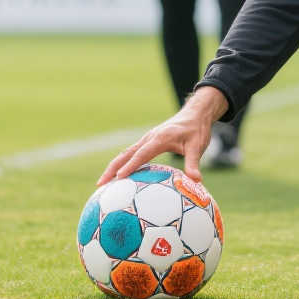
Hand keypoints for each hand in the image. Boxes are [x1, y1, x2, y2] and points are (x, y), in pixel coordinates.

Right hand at [97, 86, 228, 184]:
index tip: (118, 177)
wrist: (195, 114)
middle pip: (125, 154)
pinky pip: (132, 154)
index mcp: (160, 138)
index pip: (141, 154)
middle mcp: (149, 138)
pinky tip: (119, 177)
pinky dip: (122, 164)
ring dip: (113, 167)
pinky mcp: (148, 142)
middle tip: (100, 184)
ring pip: (125, 153)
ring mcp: (147, 139)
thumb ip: (193, 163)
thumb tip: (196, 181)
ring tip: (103, 183)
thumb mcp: (197, 146)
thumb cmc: (196, 130)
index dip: (130, 166)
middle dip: (112, 168)